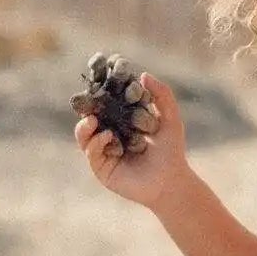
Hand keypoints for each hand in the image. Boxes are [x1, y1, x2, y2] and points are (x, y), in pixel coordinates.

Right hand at [73, 73, 190, 208]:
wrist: (171, 181)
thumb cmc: (172, 150)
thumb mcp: (170, 119)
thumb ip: (162, 95)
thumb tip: (143, 74)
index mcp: (122, 122)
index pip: (106, 105)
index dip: (100, 93)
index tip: (97, 80)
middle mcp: (110, 135)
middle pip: (89, 118)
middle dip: (86, 109)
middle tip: (88, 100)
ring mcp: (103, 152)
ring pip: (84, 136)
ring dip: (85, 126)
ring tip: (93, 119)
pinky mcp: (101, 168)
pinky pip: (91, 152)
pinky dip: (96, 142)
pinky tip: (107, 137)